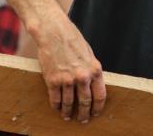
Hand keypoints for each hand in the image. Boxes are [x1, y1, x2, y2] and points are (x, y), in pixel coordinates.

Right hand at [33, 7, 105, 122]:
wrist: (54, 33)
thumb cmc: (73, 42)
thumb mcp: (89, 55)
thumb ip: (91, 70)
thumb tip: (93, 85)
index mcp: (95, 70)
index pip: (100, 95)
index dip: (98, 107)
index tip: (96, 113)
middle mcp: (83, 76)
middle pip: (85, 102)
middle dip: (84, 113)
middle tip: (82, 120)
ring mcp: (67, 79)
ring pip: (69, 103)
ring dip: (68, 112)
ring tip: (68, 117)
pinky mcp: (52, 80)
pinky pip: (55, 99)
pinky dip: (56, 106)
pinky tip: (57, 109)